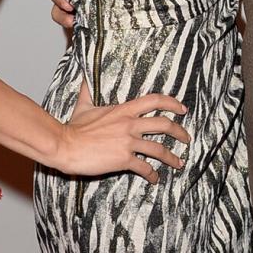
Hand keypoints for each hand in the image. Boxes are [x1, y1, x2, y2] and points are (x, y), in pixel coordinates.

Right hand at [57, 87, 189, 182]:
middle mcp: (130, 124)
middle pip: (164, 125)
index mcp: (123, 110)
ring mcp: (128, 142)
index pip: (155, 100)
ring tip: (178, 163)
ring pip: (159, 149)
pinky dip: (152, 174)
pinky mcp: (124, 160)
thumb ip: (89, 90)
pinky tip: (154, 178)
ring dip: (172, 157)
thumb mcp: (84, 104)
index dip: (172, 103)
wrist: (65, 145)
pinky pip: (145, 168)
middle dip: (180, 132)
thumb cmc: (73, 127)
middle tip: (186, 138)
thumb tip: (86, 74)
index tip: (182, 109)